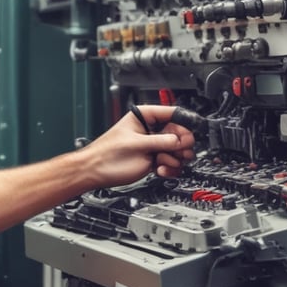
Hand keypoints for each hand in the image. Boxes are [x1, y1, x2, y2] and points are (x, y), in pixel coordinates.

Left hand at [81, 105, 195, 185]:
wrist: (94, 172)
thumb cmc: (106, 155)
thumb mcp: (138, 145)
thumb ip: (162, 142)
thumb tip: (181, 140)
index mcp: (144, 116)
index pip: (172, 114)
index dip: (184, 123)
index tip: (191, 134)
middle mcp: (150, 129)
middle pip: (179, 133)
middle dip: (179, 145)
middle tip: (177, 152)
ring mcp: (152, 145)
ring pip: (176, 150)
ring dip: (174, 159)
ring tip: (163, 163)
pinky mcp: (152, 159)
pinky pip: (170, 162)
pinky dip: (169, 168)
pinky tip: (161, 170)